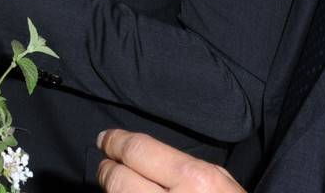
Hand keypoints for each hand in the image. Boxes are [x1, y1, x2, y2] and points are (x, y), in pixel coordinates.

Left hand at [97, 131, 246, 192]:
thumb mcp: (219, 181)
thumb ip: (182, 165)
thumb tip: (141, 154)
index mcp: (194, 180)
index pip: (138, 151)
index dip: (115, 143)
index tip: (105, 140)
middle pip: (119, 180)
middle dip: (107, 170)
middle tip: (106, 165)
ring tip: (116, 185)